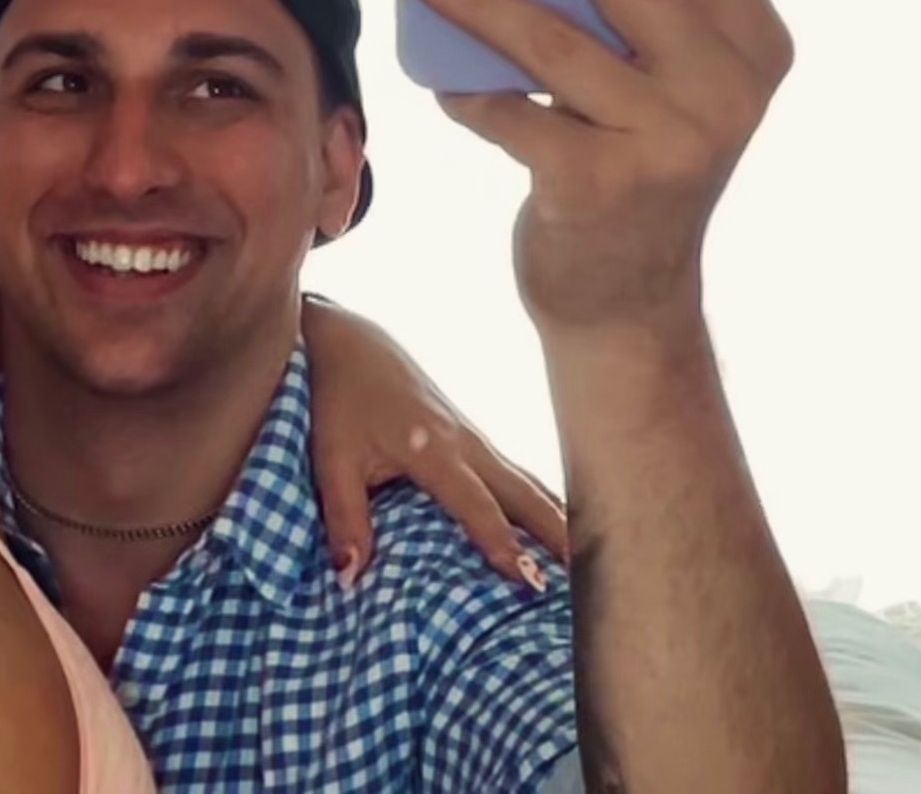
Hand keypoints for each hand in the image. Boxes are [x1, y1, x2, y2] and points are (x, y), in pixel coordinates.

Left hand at [304, 296, 568, 589]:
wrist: (351, 341)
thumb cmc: (339, 399)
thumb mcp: (331, 459)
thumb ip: (344, 518)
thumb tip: (348, 577)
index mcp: (433, 450)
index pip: (477, 504)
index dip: (502, 541)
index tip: (529, 579)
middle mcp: (466, 443)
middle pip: (523, 493)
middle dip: (555, 534)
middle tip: (588, 578)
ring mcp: (475, 436)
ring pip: (527, 482)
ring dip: (558, 518)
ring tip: (589, 561)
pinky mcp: (473, 435)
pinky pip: (516, 473)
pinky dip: (541, 499)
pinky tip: (557, 522)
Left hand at [404, 0, 791, 335]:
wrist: (625, 303)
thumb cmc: (629, 168)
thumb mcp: (655, 88)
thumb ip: (624, 19)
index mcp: (752, 46)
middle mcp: (725, 89)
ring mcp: (669, 140)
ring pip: (553, 44)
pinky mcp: (601, 186)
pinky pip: (513, 116)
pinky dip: (469, 93)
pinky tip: (439, 79)